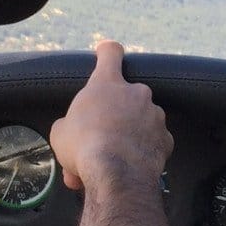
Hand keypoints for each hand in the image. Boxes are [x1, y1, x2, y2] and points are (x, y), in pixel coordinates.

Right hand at [50, 40, 171, 192]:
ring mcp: (155, 115)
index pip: (111, 53)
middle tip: (96, 141)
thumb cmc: (84, 146)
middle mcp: (136, 93)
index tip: (105, 52)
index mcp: (108, 84)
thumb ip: (69, 123)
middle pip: (125, 97)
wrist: (116, 174)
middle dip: (112, 117)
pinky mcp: (166, 138)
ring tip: (107, 163)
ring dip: (124, 139)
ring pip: (138, 124)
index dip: (107, 52)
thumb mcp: (60, 132)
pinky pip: (151, 143)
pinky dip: (140, 153)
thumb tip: (71, 131)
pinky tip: (126, 169)